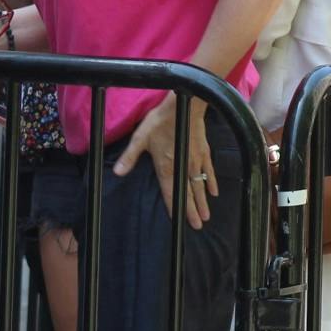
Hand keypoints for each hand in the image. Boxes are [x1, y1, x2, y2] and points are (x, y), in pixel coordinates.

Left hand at [113, 94, 215, 228]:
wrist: (185, 104)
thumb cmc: (161, 121)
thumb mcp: (141, 137)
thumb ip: (130, 156)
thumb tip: (117, 172)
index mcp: (167, 167)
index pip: (171, 193)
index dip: (175, 208)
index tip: (181, 222)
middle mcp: (183, 167)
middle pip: (188, 194)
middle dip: (192, 211)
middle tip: (198, 226)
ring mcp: (196, 160)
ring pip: (200, 186)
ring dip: (203, 201)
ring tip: (206, 216)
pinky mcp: (204, 151)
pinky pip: (210, 171)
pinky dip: (212, 182)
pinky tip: (214, 192)